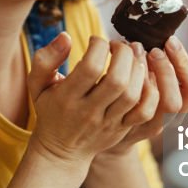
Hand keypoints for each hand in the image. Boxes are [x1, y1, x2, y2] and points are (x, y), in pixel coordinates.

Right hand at [27, 34, 187, 164]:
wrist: (61, 151)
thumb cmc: (50, 109)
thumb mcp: (37, 84)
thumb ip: (45, 59)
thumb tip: (66, 37)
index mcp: (67, 98)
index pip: (90, 68)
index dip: (98, 46)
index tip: (96, 40)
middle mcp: (89, 112)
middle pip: (117, 80)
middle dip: (123, 54)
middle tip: (118, 46)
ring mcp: (108, 123)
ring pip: (132, 95)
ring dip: (137, 69)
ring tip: (131, 58)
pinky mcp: (122, 130)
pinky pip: (145, 112)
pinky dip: (150, 92)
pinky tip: (142, 77)